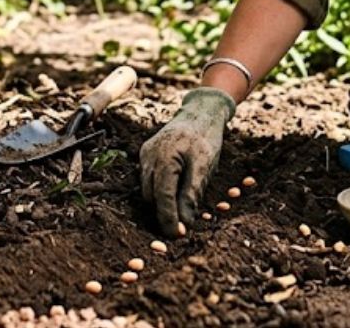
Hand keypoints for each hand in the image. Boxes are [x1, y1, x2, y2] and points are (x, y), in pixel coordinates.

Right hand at [139, 87, 235, 236]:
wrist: (199, 113)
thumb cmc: (205, 138)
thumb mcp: (205, 167)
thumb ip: (192, 194)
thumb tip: (184, 223)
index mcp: (165, 157)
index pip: (162, 196)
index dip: (168, 218)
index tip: (175, 236)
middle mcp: (149, 156)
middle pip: (151, 195)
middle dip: (164, 211)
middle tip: (181, 227)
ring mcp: (145, 155)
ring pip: (147, 189)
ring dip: (161, 200)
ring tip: (180, 206)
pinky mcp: (145, 154)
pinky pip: (148, 179)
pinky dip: (159, 188)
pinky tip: (174, 189)